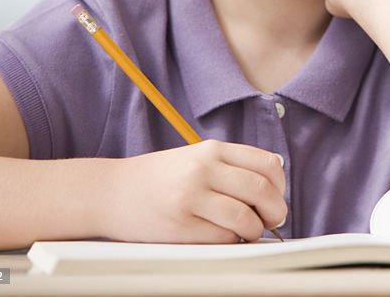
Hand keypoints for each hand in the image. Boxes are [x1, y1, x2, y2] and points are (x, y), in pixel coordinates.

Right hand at [98, 140, 286, 243]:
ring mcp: (190, 197)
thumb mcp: (194, 158)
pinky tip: (222, 236)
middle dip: (275, 210)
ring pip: (245, 218)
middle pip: (261, 190)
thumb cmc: (158, 178)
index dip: (279, 185)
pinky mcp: (180, 225)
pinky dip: (231, 241)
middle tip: (272, 220)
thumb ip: (230, 166)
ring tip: (247, 231)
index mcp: (211, 150)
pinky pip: (222, 237)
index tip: (276, 197)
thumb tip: (273, 182)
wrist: (110, 192)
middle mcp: (203, 169)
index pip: (266, 164)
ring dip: (254, 230)